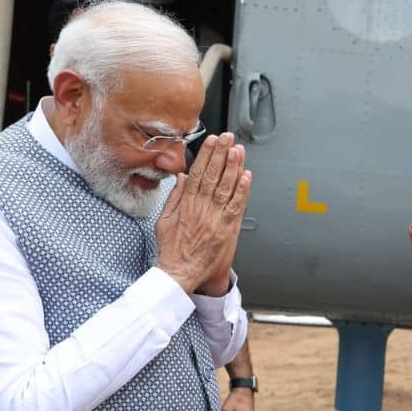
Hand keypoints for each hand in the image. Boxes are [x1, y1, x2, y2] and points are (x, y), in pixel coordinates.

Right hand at [156, 132, 251, 294]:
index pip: (198, 172)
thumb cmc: (172, 249)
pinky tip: (246, 176)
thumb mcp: (164, 219)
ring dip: (233, 167)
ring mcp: (215, 218)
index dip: (206, 155)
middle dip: (221, 154)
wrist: (180, 272)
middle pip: (213, 175)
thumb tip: (182, 177)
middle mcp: (202, 208)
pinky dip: (242, 190)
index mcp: (186, 204)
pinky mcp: (226, 229)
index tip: (212, 141)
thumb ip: (174, 197)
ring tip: (238, 150)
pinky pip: (236, 206)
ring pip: (226, 187)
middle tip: (227, 138)